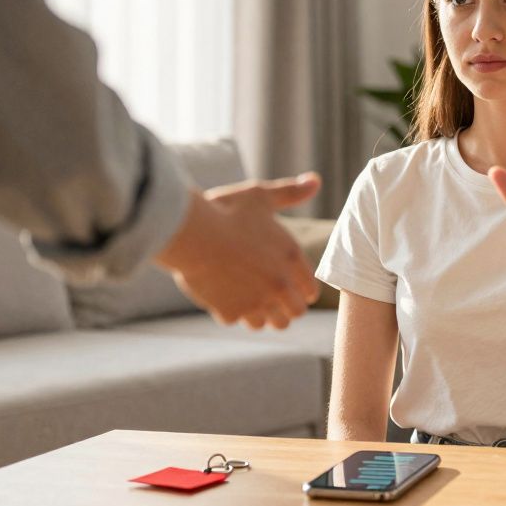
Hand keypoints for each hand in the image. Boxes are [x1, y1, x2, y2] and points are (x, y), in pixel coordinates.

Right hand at [155, 173, 321, 329]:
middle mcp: (279, 284)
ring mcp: (256, 301)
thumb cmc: (225, 210)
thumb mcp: (260, 196)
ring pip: (270, 324)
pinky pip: (237, 320)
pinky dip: (231, 312)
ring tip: (249, 299)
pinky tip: (223, 296)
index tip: (289, 287)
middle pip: (295, 313)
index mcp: (291, 258)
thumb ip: (290, 193)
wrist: (189, 232)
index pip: (309, 292)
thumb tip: (315, 180)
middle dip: (285, 308)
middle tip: (270, 297)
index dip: (300, 290)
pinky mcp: (231, 312)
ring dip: (262, 315)